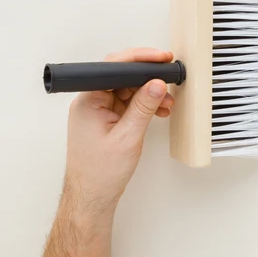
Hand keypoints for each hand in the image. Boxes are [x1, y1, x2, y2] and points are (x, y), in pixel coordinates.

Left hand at [63, 48, 175, 222]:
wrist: (92, 198)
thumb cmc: (101, 173)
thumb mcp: (129, 136)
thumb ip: (144, 106)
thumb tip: (157, 82)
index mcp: (88, 101)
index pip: (114, 67)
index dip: (139, 59)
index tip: (161, 58)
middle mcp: (90, 102)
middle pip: (121, 77)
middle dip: (147, 78)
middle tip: (169, 80)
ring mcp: (97, 112)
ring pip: (126, 90)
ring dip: (148, 94)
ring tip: (166, 104)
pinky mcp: (105, 120)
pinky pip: (126, 104)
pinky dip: (143, 105)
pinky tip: (158, 111)